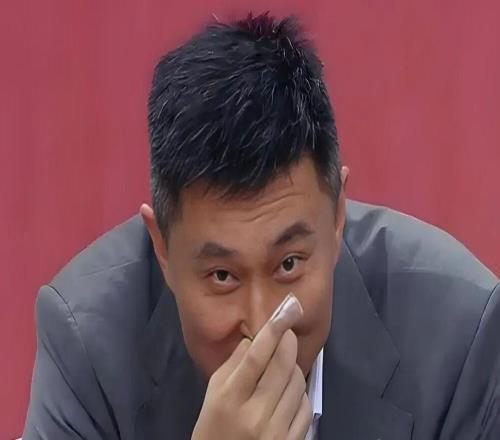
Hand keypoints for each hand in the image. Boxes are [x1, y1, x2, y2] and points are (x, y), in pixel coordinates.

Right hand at [192, 293, 312, 439]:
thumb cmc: (213, 428)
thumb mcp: (214, 393)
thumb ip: (234, 363)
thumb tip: (256, 337)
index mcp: (229, 398)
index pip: (255, 356)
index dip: (273, 329)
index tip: (287, 308)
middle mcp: (254, 414)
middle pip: (282, 365)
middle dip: (288, 341)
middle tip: (286, 332)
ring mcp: (276, 431)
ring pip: (297, 381)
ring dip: (292, 367)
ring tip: (279, 371)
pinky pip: (306, 405)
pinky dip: (299, 393)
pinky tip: (286, 395)